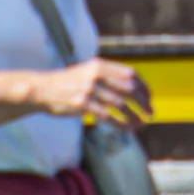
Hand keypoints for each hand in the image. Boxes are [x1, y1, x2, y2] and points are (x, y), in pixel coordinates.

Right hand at [26, 55, 152, 125]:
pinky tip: (126, 129)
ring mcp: (89, 90)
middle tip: (151, 113)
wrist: (42, 89)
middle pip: (129, 88)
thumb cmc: (67, 83)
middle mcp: (96, 75)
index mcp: (100, 65)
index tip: (149, 98)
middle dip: (144, 102)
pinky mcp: (82, 104)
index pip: (130, 74)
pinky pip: (107, 116)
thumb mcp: (87, 71)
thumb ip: (107, 76)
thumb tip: (132, 87)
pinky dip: (119, 124)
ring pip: (120, 105)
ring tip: (140, 124)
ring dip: (134, 116)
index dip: (143, 87)